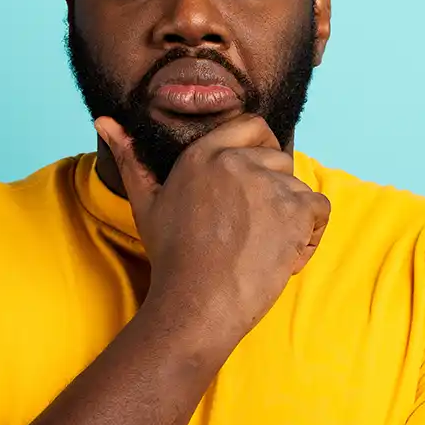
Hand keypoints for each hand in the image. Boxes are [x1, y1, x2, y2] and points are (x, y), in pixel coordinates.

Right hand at [95, 115, 330, 344]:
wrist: (196, 303)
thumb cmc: (172, 258)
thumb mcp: (147, 204)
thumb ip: (130, 158)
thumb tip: (105, 120)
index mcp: (203, 154)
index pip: (255, 126)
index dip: (263, 151)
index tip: (256, 183)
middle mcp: (237, 161)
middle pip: (281, 159)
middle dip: (275, 192)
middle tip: (251, 230)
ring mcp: (268, 184)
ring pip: (300, 189)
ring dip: (291, 219)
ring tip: (261, 248)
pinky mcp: (294, 209)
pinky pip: (319, 211)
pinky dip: (309, 236)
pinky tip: (281, 256)